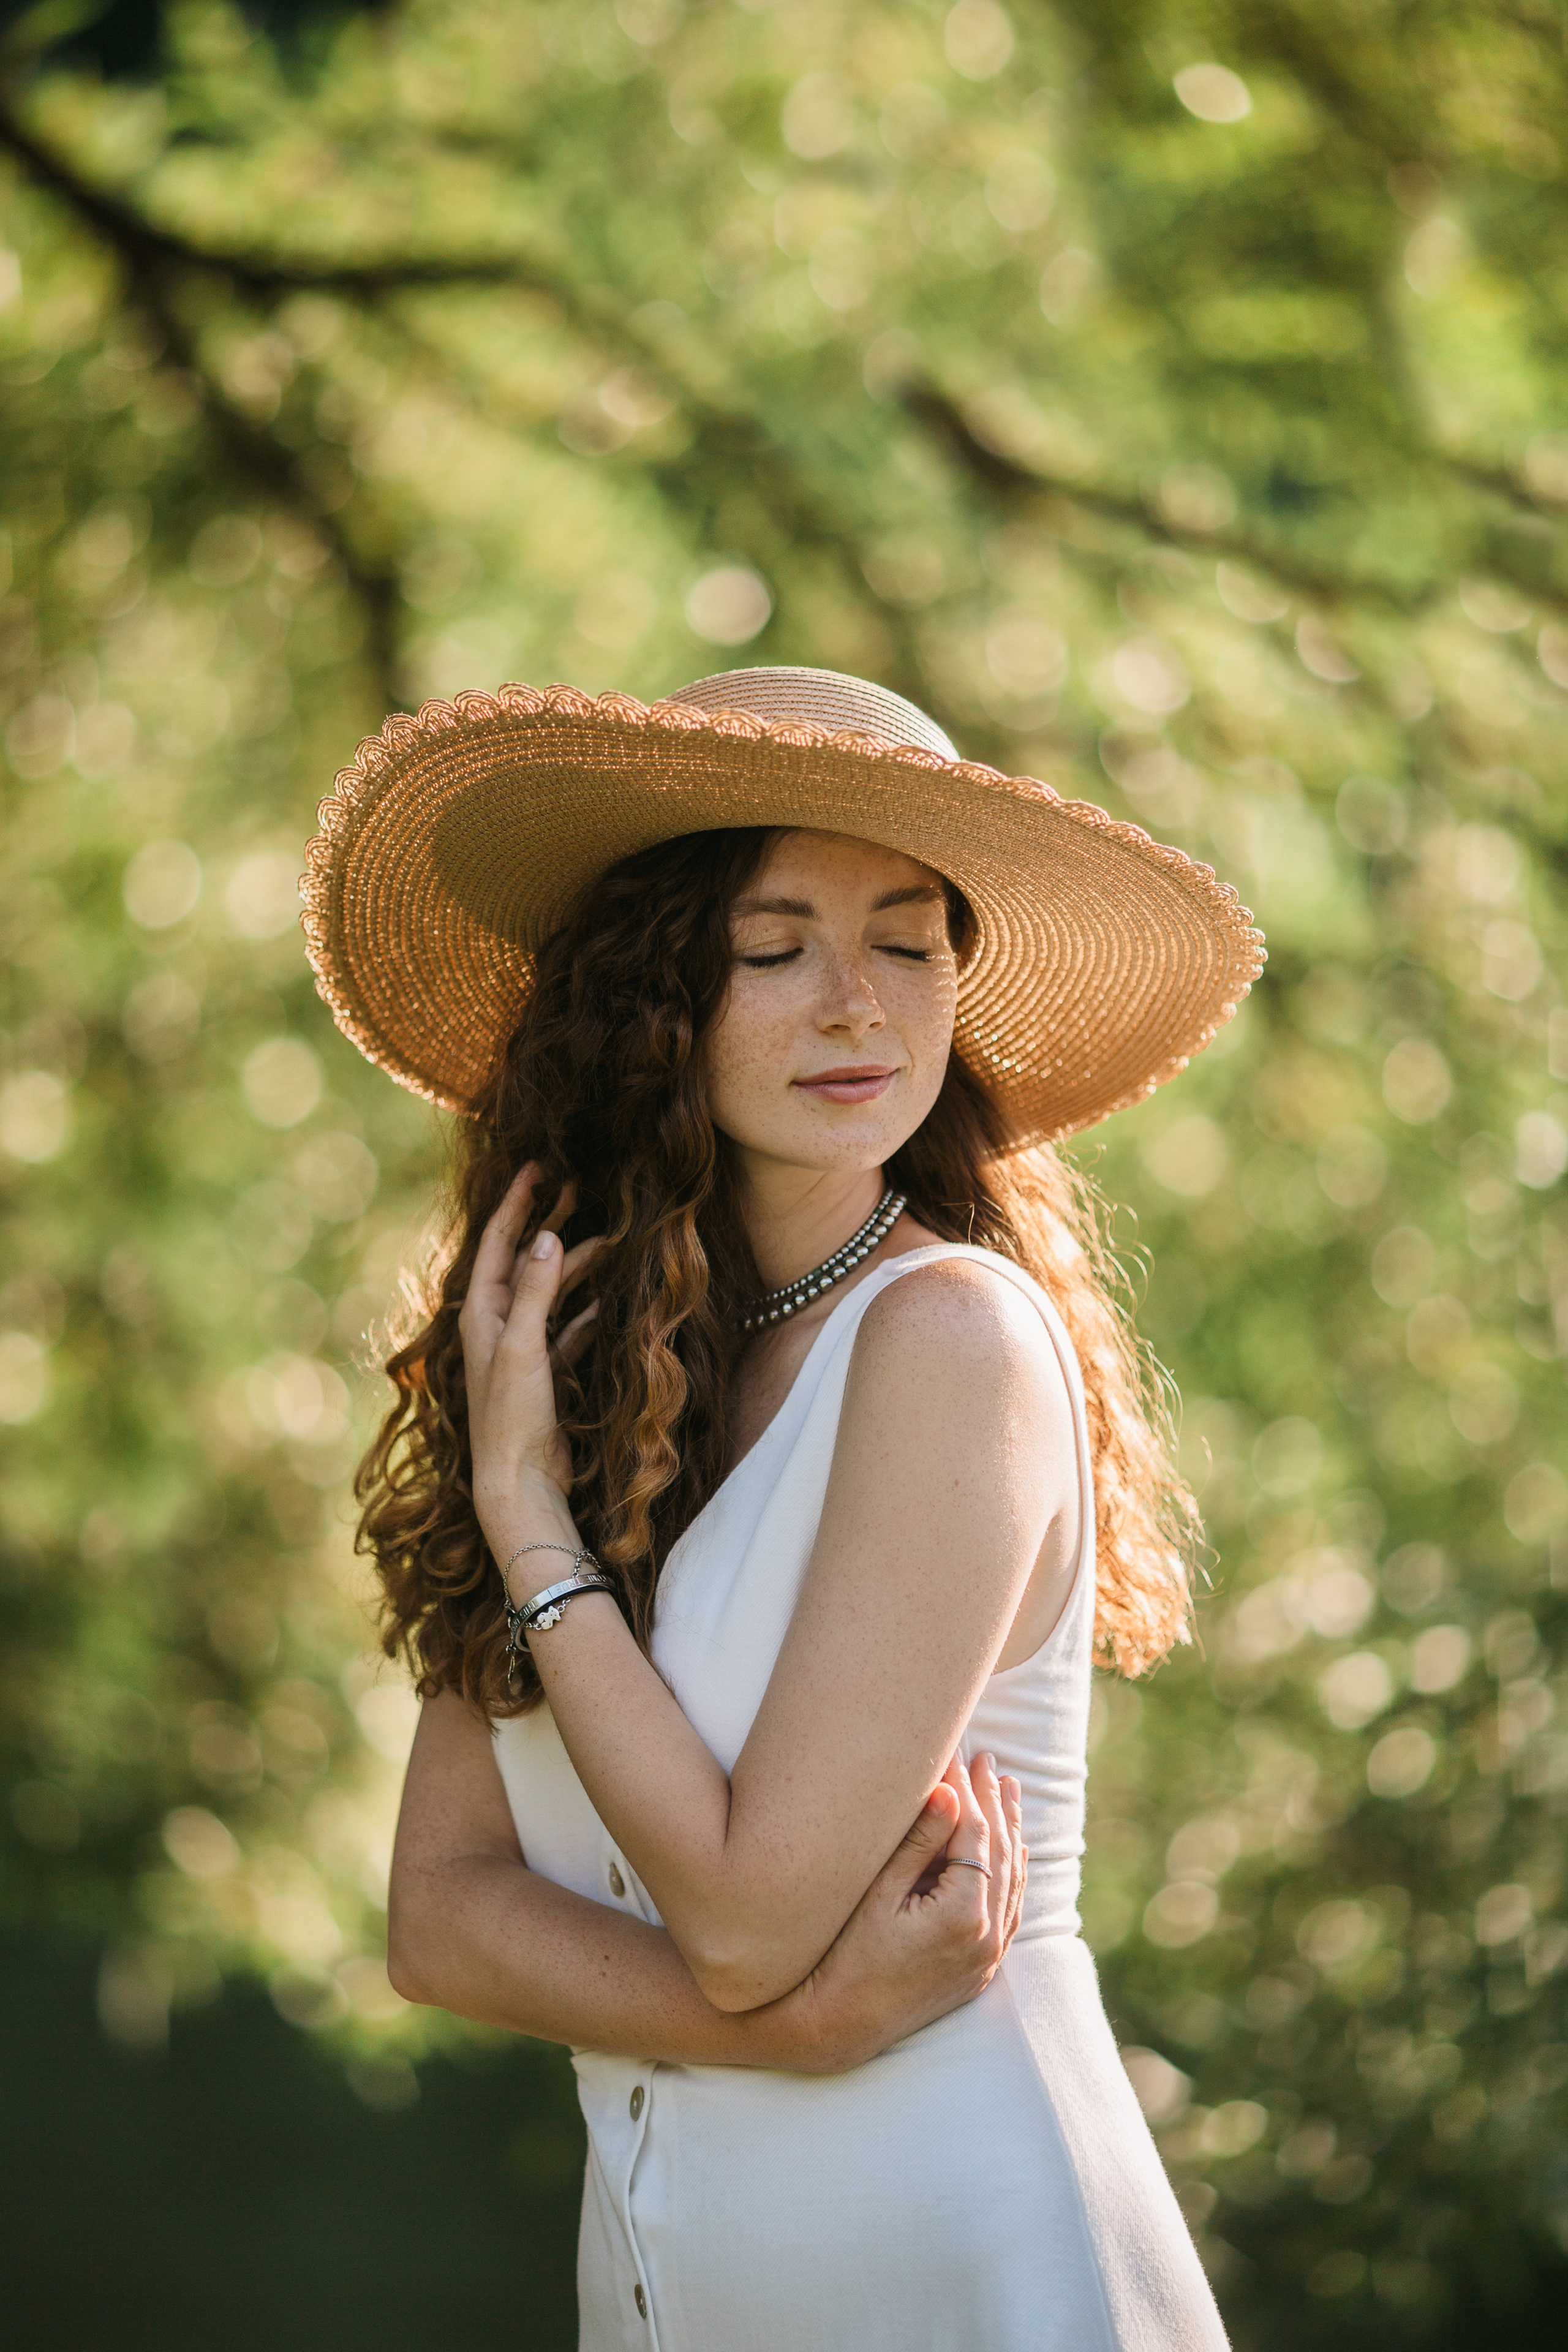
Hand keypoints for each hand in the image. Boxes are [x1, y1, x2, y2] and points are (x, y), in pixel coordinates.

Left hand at [457, 1165, 603, 1563]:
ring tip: (612, 1240)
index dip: (517, 1202)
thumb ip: (535, 1291)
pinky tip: (610, 1297)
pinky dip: (588, 1309)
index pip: (498, 1241)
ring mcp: (522, 1346)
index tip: (538, 1167)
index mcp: (480, 1311)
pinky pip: (569, 1327)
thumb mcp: (522, 1346)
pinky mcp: (545, 1371)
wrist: (518, 1479)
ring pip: (553, 1291)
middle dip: (552, 1223)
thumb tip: (547, 1237)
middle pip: (526, 1260)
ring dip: (578, 1266)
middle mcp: (497, 1323)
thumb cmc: (511, 1415)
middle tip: (580, 1188)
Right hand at [760, 1752, 1026, 2075]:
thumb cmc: (844, 1955)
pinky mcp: (979, 1969)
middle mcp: (985, 1939)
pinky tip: (1013, 1850)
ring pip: (1012, 1880)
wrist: (838, 2026)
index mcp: (962, 1916)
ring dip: (1009, 1832)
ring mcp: (986, 1957)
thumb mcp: (877, 1893)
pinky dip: (1013, 1873)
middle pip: (1000, 1853)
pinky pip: (1009, 1911)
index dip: (966, 1789)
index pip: (974, 1834)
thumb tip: (949, 1791)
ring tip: (1007, 1789)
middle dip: (992, 1801)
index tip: (956, 1754)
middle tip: (985, 1759)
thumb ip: (918, 1843)